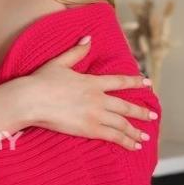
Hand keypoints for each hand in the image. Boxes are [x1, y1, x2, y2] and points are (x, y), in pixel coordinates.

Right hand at [27, 37, 156, 149]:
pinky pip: (113, 136)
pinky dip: (126, 141)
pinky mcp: (89, 129)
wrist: (30, 100)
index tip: (148, 83)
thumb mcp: (59, 63)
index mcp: (92, 82)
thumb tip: (88, 38)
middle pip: (126, 106)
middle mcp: (98, 98)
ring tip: (144, 136)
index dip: (135, 82)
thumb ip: (76, 52)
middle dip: (141, 112)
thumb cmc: (40, 82)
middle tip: (153, 117)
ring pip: (122, 124)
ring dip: (135, 131)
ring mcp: (95, 115)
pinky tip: (134, 146)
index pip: (120, 81)